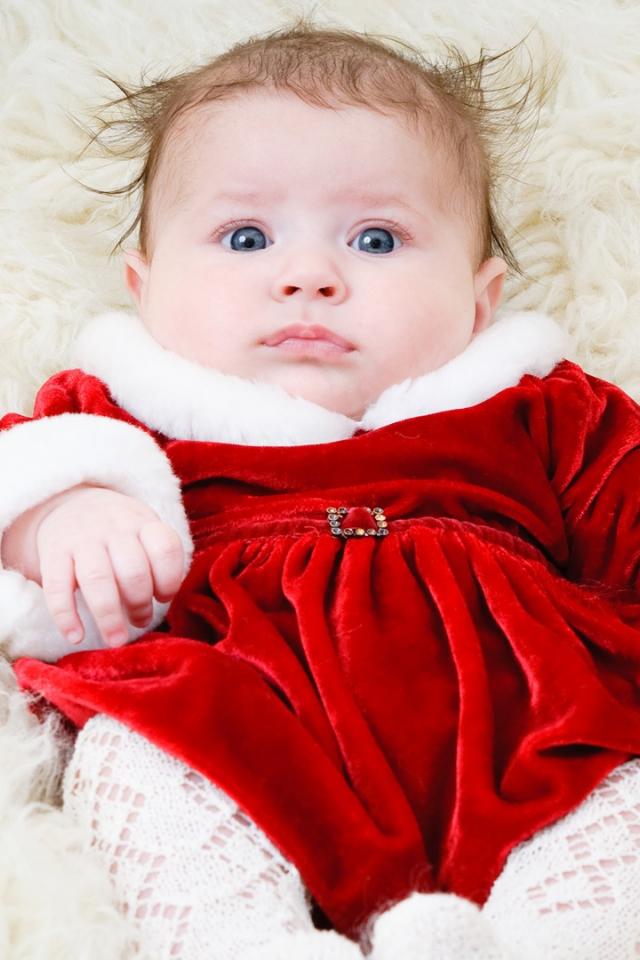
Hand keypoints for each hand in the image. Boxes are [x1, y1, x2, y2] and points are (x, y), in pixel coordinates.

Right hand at [1, 484, 184, 647]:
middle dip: (140, 604)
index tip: (163, 596)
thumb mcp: (144, 530)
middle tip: (141, 620)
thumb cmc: (119, 532)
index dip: (169, 579)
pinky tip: (76, 636)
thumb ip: (157, 560)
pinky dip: (66, 616)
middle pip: (132, 570)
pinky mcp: (53, 555)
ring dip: (109, 616)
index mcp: (142, 523)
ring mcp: (81, 540)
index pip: (165, 548)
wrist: (71, 504)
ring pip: (97, 579)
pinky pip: (57, 588)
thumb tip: (162, 601)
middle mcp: (113, 529)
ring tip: (116, 640)